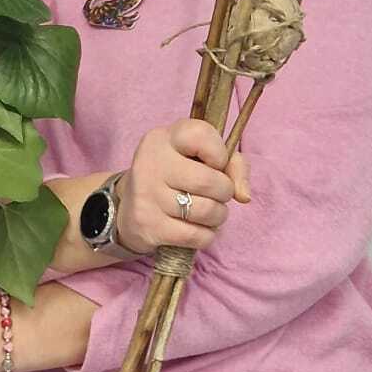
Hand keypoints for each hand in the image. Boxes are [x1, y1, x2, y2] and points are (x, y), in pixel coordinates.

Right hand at [115, 121, 250, 257]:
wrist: (127, 208)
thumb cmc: (174, 177)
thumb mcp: (198, 157)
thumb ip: (232, 164)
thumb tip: (243, 195)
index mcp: (163, 139)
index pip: (201, 135)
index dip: (219, 153)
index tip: (215, 164)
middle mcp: (151, 162)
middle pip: (209, 181)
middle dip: (224, 192)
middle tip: (216, 195)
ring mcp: (147, 195)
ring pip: (206, 211)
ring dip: (218, 216)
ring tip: (208, 212)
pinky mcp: (148, 225)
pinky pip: (196, 236)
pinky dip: (206, 236)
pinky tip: (197, 229)